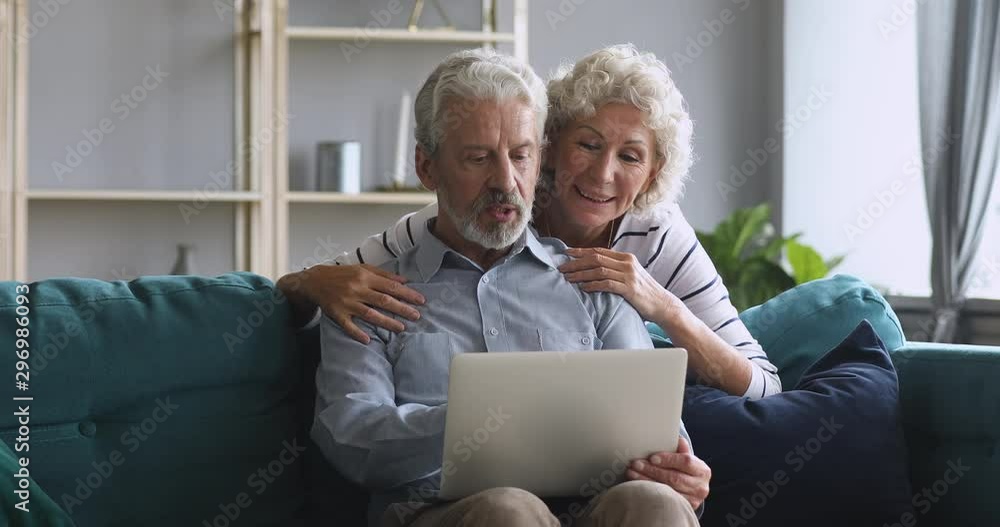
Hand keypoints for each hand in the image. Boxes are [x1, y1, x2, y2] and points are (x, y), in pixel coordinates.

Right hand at [301, 264, 424, 343]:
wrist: (315, 280)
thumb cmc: (343, 274)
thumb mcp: (363, 268)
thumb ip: (384, 274)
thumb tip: (405, 280)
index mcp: (365, 276)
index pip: (391, 286)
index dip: (407, 294)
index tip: (421, 300)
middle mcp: (357, 289)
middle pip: (383, 300)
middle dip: (402, 309)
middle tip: (417, 316)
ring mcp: (347, 302)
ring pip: (369, 314)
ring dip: (386, 322)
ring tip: (401, 328)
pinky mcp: (337, 314)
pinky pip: (348, 326)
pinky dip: (357, 333)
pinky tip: (368, 340)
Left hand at [560, 247, 672, 321]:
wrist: (663, 304)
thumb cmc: (643, 292)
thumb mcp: (630, 275)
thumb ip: (615, 269)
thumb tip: (594, 268)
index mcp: (626, 258)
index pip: (599, 251)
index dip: (581, 251)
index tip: (566, 253)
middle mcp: (627, 263)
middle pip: (596, 258)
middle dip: (576, 262)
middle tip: (561, 268)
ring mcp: (629, 275)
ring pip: (599, 270)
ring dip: (581, 274)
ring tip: (568, 278)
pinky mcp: (630, 289)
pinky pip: (607, 284)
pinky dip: (593, 285)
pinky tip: (583, 288)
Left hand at [626, 437, 710, 510]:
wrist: (693, 491)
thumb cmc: (686, 471)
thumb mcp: (687, 459)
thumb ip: (681, 449)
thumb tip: (676, 439)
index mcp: (703, 471)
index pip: (685, 462)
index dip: (668, 459)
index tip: (652, 457)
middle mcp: (701, 487)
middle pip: (674, 478)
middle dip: (652, 470)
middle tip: (635, 464)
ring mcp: (693, 501)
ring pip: (667, 491)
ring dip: (646, 482)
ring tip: (632, 473)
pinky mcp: (683, 510)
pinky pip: (664, 502)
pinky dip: (649, 493)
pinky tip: (637, 486)